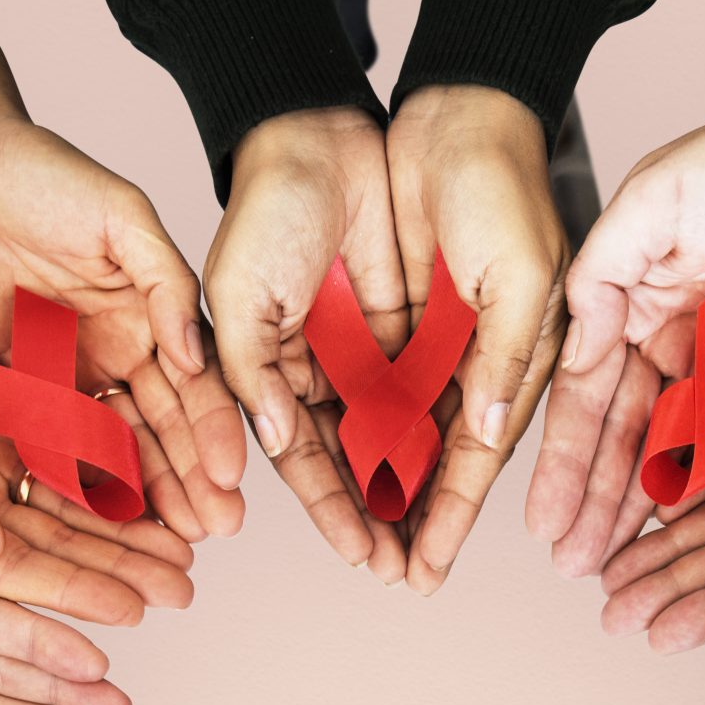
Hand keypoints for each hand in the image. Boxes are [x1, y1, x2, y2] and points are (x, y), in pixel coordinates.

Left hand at [0, 113, 247, 542]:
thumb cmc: (41, 173)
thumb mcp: (121, 215)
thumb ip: (166, 281)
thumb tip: (200, 354)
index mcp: (155, 312)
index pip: (196, 385)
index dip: (214, 433)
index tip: (228, 480)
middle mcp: (123, 350)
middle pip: (163, 429)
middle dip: (191, 482)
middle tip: (213, 531)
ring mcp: (73, 373)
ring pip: (115, 447)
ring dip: (144, 495)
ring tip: (168, 542)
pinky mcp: (20, 386)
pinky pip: (51, 443)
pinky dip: (76, 482)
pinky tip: (96, 523)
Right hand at [207, 107, 409, 580]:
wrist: (321, 132)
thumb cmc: (267, 208)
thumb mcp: (238, 294)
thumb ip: (252, 371)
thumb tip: (274, 439)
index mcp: (276, 377)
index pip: (309, 464)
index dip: (337, 514)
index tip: (365, 557)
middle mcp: (329, 376)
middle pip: (362, 466)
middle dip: (385, 521)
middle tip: (411, 572)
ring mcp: (375, 354)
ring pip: (404, 439)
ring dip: (422, 492)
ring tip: (443, 543)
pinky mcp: (419, 325)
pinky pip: (438, 390)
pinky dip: (449, 433)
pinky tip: (465, 475)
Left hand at [384, 85, 567, 594]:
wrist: (452, 110)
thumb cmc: (502, 185)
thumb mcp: (521, 275)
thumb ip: (502, 359)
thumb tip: (484, 436)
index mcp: (508, 365)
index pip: (472, 460)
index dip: (450, 518)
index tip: (427, 570)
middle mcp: (460, 366)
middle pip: (426, 463)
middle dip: (408, 522)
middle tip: (389, 576)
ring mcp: (415, 346)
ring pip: (384, 438)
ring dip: (370, 492)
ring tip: (356, 546)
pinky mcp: (374, 319)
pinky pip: (349, 390)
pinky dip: (337, 434)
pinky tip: (325, 476)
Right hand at [530, 94, 704, 588]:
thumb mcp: (648, 208)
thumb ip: (599, 278)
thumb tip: (568, 349)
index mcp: (624, 309)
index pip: (588, 403)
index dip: (566, 467)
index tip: (546, 524)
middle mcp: (665, 346)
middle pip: (626, 446)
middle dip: (599, 511)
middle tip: (577, 570)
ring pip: (677, 461)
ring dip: (648, 520)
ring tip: (624, 576)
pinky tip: (690, 544)